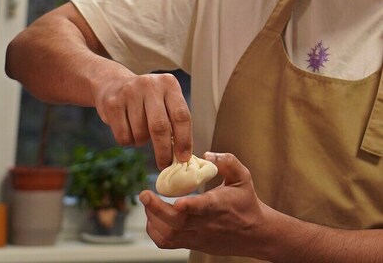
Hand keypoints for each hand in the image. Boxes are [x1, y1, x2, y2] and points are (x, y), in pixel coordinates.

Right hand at [91, 71, 191, 168]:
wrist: (113, 84)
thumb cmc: (146, 100)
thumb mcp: (165, 101)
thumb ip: (175, 122)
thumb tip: (182, 155)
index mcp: (169, 84)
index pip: (181, 115)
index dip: (184, 140)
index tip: (184, 157)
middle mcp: (150, 85)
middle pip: (160, 127)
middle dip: (164, 151)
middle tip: (165, 164)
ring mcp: (129, 92)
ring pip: (140, 134)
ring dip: (142, 142)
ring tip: (141, 131)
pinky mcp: (112, 104)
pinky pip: (124, 136)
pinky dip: (128, 141)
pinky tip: (128, 128)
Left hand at [139, 152, 274, 258]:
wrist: (255, 234)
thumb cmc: (246, 202)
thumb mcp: (243, 177)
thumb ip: (228, 162)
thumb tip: (206, 155)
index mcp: (220, 205)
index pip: (205, 207)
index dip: (191, 206)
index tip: (178, 202)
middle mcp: (207, 223)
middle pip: (178, 223)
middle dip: (156, 209)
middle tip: (144, 194)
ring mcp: (198, 236)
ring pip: (170, 235)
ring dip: (153, 219)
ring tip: (147, 202)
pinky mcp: (192, 243)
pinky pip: (167, 243)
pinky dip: (155, 231)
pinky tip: (152, 217)